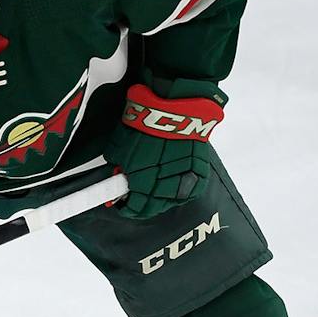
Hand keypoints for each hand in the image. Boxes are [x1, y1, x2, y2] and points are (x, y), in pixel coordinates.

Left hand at [105, 83, 221, 217]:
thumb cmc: (144, 124)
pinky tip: (174, 187)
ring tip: (155, 193)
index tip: (123, 204)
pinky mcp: (199, 172)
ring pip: (171, 201)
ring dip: (161, 199)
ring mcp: (184, 181)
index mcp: (141, 184)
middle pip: (153, 208)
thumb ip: (118, 167)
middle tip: (137, 200)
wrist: (173, 107)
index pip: (134, 209)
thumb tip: (118, 175)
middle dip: (142, 206)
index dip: (127, 208)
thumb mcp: (119, 148)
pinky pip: (190, 191)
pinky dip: (180, 191)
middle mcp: (163, 188)